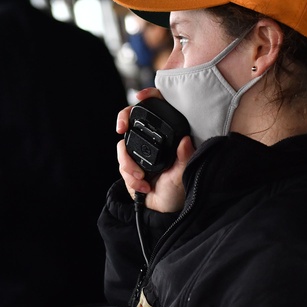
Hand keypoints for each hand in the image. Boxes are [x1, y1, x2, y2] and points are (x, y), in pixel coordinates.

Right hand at [115, 88, 193, 213]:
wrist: (161, 210)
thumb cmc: (177, 190)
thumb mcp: (184, 173)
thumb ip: (184, 157)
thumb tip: (185, 141)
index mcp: (169, 136)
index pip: (158, 109)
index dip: (149, 96)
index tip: (141, 96)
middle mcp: (152, 140)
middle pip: (132, 118)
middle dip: (123, 119)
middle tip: (121, 128)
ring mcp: (138, 151)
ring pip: (122, 145)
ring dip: (128, 163)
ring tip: (142, 178)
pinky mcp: (129, 163)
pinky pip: (121, 162)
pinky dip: (129, 175)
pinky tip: (142, 185)